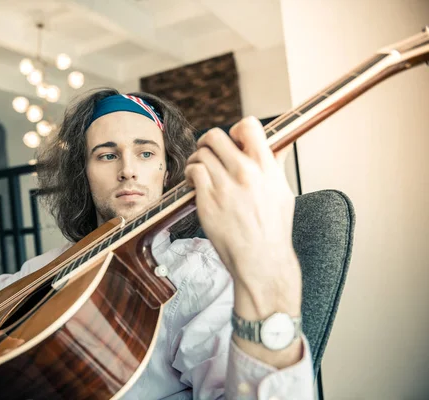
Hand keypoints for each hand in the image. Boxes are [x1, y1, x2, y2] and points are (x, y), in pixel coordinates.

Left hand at [185, 117, 300, 318]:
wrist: (261, 260)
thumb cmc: (273, 230)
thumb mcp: (283, 192)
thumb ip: (274, 166)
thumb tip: (274, 146)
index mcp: (266, 167)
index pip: (249, 126)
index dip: (236, 130)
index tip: (233, 142)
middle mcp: (245, 172)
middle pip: (216, 135)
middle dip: (208, 143)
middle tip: (208, 153)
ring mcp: (225, 186)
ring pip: (200, 154)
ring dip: (196, 160)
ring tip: (200, 171)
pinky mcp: (208, 200)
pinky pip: (193, 172)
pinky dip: (191, 174)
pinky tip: (195, 183)